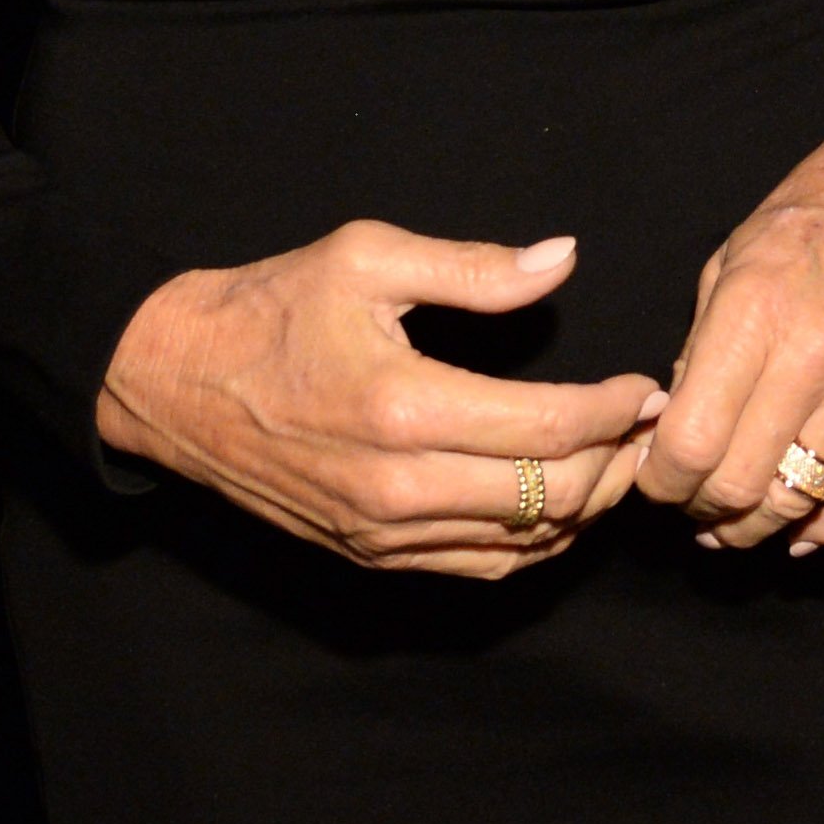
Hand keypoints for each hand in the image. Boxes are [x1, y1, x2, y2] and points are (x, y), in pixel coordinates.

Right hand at [93, 223, 667, 579]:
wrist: (173, 383)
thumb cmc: (272, 308)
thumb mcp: (368, 257)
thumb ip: (474, 268)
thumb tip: (563, 259)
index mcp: (404, 407)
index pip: (549, 427)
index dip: (617, 409)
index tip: (649, 386)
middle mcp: (396, 485)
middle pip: (551, 496)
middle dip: (617, 460)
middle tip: (648, 423)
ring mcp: (382, 531)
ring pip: (523, 541)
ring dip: (585, 504)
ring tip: (617, 456)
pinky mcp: (368, 553)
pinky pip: (478, 566)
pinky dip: (534, 541)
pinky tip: (558, 501)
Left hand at [639, 74, 823, 552]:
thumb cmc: (816, 207)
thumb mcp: (731, 258)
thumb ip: (701, 347)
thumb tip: (679, 425)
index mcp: (752, 312)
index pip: (689, 443)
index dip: (660, 481)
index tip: (655, 478)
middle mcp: (811, 357)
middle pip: (738, 485)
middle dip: (701, 509)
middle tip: (692, 501)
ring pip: (799, 499)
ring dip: (757, 525)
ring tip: (735, 521)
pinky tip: (805, 529)